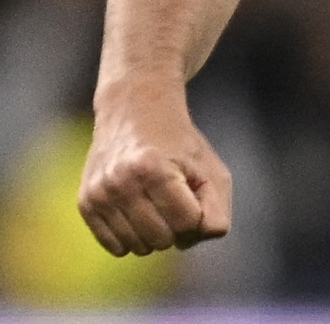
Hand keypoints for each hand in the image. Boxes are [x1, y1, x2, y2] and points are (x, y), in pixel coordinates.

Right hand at [79, 85, 231, 255]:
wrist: (134, 110)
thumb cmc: (180, 144)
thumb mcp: (212, 169)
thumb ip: (216, 211)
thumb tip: (190, 243)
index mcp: (154, 169)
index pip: (188, 222)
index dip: (199, 212)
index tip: (194, 192)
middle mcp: (120, 182)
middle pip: (163, 239)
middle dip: (177, 226)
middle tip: (175, 198)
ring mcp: (98, 194)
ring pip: (138, 248)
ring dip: (155, 234)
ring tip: (156, 203)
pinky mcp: (85, 203)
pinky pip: (115, 247)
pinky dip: (133, 238)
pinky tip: (138, 214)